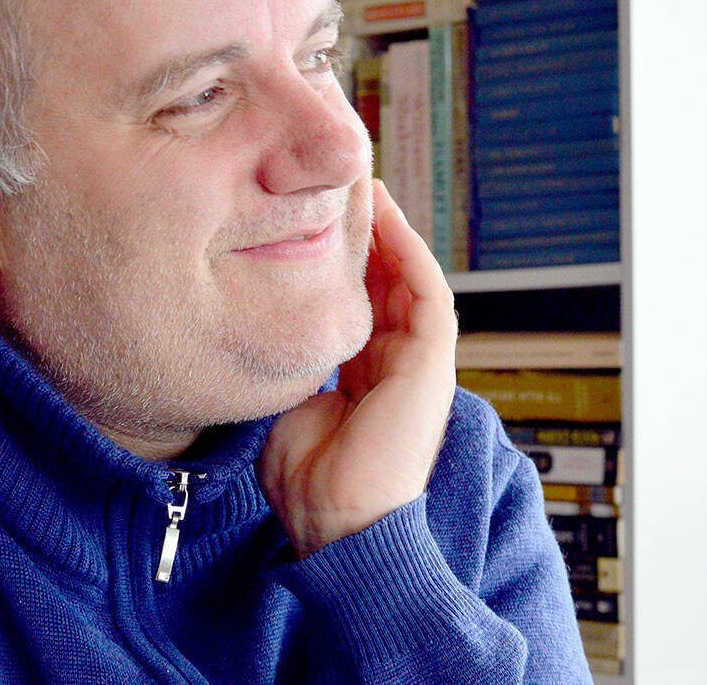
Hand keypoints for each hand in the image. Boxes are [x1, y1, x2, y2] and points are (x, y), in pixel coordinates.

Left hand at [258, 180, 457, 558]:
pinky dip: (409, 252)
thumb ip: (293, 365)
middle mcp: (394, 363)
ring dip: (390, 231)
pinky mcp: (432, 362)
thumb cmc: (309, 480)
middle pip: (385, 282)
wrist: (337, 519)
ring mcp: (418, 362)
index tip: (312, 219)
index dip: (340, 260)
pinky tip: (387, 217)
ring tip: (366, 188)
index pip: (358, 302)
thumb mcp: (291, 404)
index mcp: (364, 375)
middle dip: (365, 234)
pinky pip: (427, 293)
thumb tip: (274, 328)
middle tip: (340, 186)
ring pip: (409, 279)